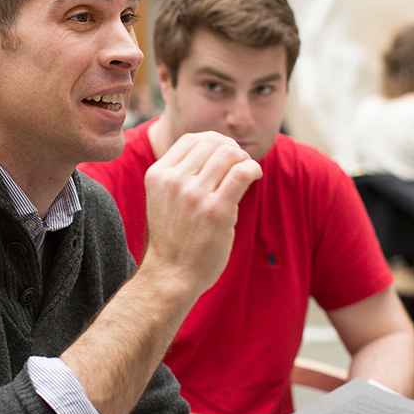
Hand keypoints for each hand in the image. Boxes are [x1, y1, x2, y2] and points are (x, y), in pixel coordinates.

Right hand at [141, 132, 260, 295]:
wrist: (171, 275)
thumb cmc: (173, 237)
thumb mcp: (164, 198)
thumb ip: (182, 174)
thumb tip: (220, 148)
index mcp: (158, 175)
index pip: (191, 139)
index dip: (214, 141)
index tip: (225, 154)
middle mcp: (173, 181)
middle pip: (212, 143)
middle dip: (231, 148)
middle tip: (240, 163)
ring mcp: (194, 195)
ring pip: (229, 154)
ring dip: (243, 158)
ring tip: (247, 171)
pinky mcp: (216, 211)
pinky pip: (242, 173)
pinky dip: (253, 168)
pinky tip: (255, 176)